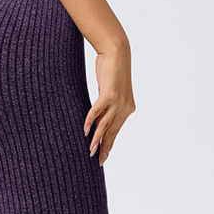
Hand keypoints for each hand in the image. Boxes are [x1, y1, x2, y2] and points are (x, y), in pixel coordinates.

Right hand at [83, 45, 135, 165]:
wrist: (117, 52)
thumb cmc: (112, 70)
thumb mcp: (111, 91)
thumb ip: (107, 106)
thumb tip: (98, 118)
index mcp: (127, 109)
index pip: (116, 131)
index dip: (109, 144)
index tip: (103, 156)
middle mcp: (125, 107)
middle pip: (112, 132)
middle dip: (104, 147)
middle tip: (98, 161)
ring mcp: (118, 101)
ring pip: (106, 125)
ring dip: (97, 139)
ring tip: (90, 150)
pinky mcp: (109, 94)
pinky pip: (98, 111)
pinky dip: (91, 121)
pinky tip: (85, 130)